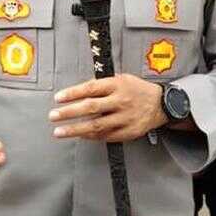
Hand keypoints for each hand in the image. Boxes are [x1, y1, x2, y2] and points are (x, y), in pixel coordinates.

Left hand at [49, 74, 167, 142]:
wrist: (161, 104)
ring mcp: (125, 118)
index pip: (90, 88)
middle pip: (90, 107)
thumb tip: (78, 92)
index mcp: (117, 85)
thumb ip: (102, 85)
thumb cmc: (137, 90)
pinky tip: (80, 136)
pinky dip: (90, 137)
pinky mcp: (128, 132)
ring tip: (60, 132)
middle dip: (69, 112)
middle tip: (53, 116)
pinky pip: (105, 136)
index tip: (58, 98)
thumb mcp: (121, 79)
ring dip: (75, 129)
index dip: (72, 93)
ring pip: (96, 125)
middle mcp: (121, 101)